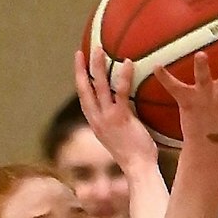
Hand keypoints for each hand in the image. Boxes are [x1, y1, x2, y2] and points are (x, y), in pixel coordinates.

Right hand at [74, 47, 159, 170]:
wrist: (138, 169)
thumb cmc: (136, 155)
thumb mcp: (122, 137)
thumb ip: (121, 122)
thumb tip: (130, 111)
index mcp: (95, 124)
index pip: (84, 99)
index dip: (80, 82)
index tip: (79, 68)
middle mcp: (97, 120)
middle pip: (84, 90)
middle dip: (81, 70)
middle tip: (81, 52)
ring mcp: (107, 118)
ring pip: (99, 87)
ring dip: (97, 67)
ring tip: (99, 49)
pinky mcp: (120, 118)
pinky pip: (121, 93)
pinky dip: (124, 77)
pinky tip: (128, 63)